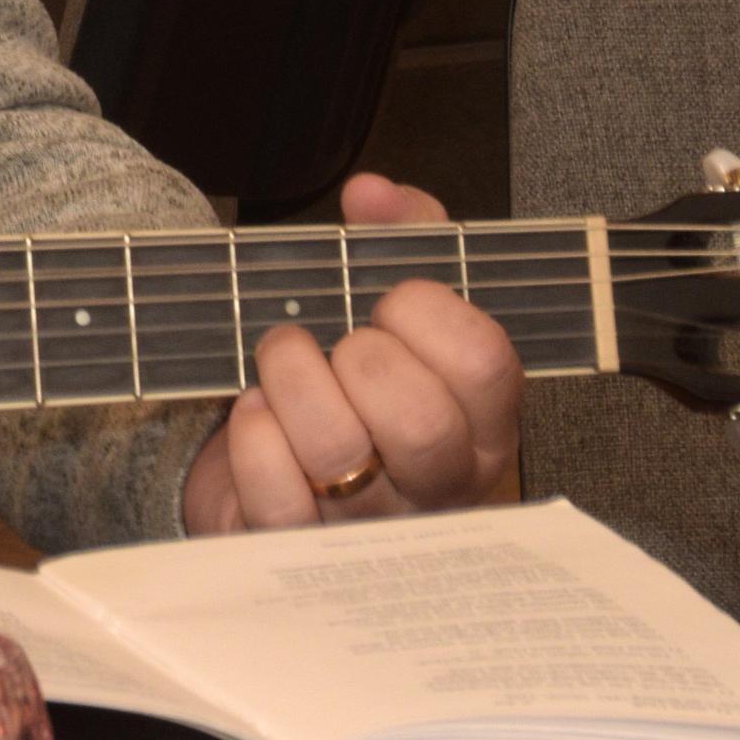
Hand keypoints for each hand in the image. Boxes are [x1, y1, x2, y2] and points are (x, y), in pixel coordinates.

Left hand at [179, 174, 521, 535]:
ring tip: (283, 360)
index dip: (426, 310)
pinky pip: (275, 495)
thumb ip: (397, 235)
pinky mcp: (297, 546)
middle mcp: (440, 484)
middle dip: (361, 354)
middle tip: (338, 342)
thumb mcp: (392, 305)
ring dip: (292, 377)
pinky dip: (252, 437)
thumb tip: (372, 193)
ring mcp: (372, 529)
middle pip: (419, 419)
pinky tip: (254, 413)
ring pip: (338, 449)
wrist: (283, 475)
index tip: (389, 300)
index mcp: (482, 422)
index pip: (486, 363)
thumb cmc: (353, 382)